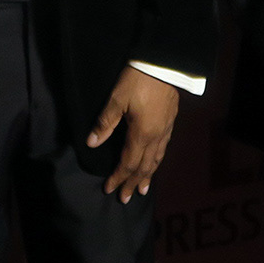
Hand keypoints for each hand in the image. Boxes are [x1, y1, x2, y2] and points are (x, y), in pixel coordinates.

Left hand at [87, 66, 179, 202]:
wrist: (164, 64)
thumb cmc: (138, 80)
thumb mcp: (116, 99)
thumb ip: (105, 123)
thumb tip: (92, 143)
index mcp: (141, 134)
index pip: (128, 163)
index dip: (118, 177)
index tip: (109, 189)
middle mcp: (156, 136)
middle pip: (144, 166)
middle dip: (133, 183)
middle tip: (126, 198)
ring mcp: (165, 130)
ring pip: (156, 159)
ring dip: (148, 175)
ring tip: (143, 189)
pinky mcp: (171, 121)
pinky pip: (163, 148)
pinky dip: (157, 161)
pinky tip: (155, 161)